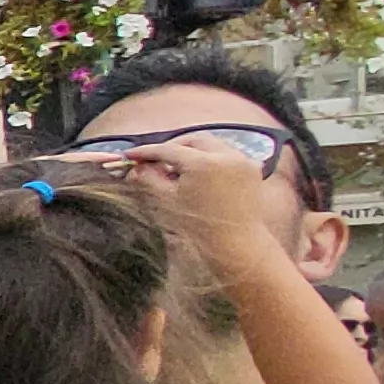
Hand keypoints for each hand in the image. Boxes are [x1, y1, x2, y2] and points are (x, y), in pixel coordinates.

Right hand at [101, 132, 276, 247]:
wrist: (236, 243)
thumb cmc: (198, 226)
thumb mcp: (167, 201)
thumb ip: (148, 178)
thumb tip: (136, 166)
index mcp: (203, 163)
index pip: (169, 149)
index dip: (147, 151)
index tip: (130, 154)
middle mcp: (226, 155)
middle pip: (194, 140)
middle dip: (174, 146)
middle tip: (157, 159)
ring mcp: (243, 160)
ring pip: (212, 145)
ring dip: (193, 151)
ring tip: (179, 168)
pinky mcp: (252, 168)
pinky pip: (227, 155)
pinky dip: (212, 159)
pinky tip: (201, 174)